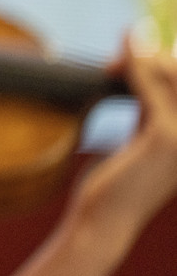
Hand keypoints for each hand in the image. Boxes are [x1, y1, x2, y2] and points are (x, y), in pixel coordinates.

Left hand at [65, 45, 176, 238]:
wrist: (105, 221)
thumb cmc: (117, 182)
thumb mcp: (141, 137)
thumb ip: (150, 105)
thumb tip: (141, 64)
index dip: (164, 62)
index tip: (130, 54)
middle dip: (152, 58)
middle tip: (113, 63)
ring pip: (170, 75)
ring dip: (140, 60)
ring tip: (112, 64)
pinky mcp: (164, 137)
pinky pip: (148, 88)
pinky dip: (132, 68)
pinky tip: (115, 63)